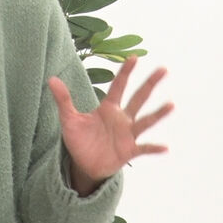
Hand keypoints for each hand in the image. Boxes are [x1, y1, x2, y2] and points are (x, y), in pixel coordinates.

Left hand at [48, 56, 172, 195]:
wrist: (84, 164)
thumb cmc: (79, 139)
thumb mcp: (69, 119)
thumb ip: (63, 100)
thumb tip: (51, 79)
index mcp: (108, 108)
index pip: (118, 86)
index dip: (125, 72)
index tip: (134, 57)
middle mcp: (122, 118)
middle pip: (138, 97)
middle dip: (149, 84)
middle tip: (163, 69)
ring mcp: (128, 134)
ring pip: (145, 121)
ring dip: (158, 113)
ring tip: (171, 104)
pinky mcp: (129, 151)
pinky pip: (144, 148)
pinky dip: (154, 148)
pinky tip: (165, 147)